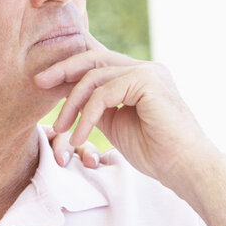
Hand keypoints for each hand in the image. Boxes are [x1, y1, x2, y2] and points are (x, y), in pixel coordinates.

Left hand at [33, 35, 216, 194]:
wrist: (186, 168)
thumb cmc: (156, 152)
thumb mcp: (116, 124)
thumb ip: (99, 106)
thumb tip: (73, 97)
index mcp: (140, 75)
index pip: (100, 57)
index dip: (71, 61)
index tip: (45, 74)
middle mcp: (145, 68)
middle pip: (93, 57)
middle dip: (62, 70)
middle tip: (38, 83)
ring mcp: (148, 71)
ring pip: (95, 76)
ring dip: (72, 104)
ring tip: (61, 129)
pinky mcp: (148, 81)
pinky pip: (104, 92)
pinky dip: (87, 115)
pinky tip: (79, 137)